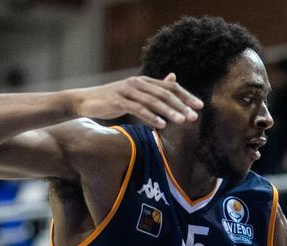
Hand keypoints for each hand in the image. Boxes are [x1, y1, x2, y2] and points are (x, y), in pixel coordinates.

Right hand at [70, 73, 201, 127]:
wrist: (86, 101)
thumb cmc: (114, 99)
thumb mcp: (137, 92)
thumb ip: (155, 88)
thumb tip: (173, 78)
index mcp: (145, 81)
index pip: (170, 86)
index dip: (186, 95)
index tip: (200, 106)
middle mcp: (138, 83)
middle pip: (164, 93)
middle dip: (181, 105)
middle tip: (194, 116)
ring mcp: (127, 90)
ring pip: (152, 101)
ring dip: (169, 111)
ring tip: (182, 121)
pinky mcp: (118, 100)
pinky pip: (137, 108)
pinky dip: (150, 116)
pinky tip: (161, 125)